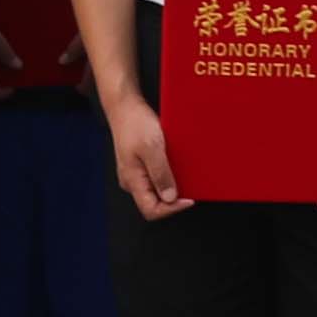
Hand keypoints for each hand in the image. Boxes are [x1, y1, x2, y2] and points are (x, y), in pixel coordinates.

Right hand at [103, 86, 183, 218]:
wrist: (125, 106)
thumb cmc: (135, 124)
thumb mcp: (152, 148)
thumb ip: (160, 174)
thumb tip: (170, 198)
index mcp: (132, 181)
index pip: (151, 210)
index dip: (172, 209)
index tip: (189, 199)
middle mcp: (132, 181)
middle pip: (154, 203)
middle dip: (174, 199)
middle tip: (190, 187)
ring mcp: (136, 173)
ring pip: (156, 191)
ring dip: (172, 187)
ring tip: (186, 176)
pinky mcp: (140, 164)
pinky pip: (156, 178)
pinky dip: (168, 176)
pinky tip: (177, 166)